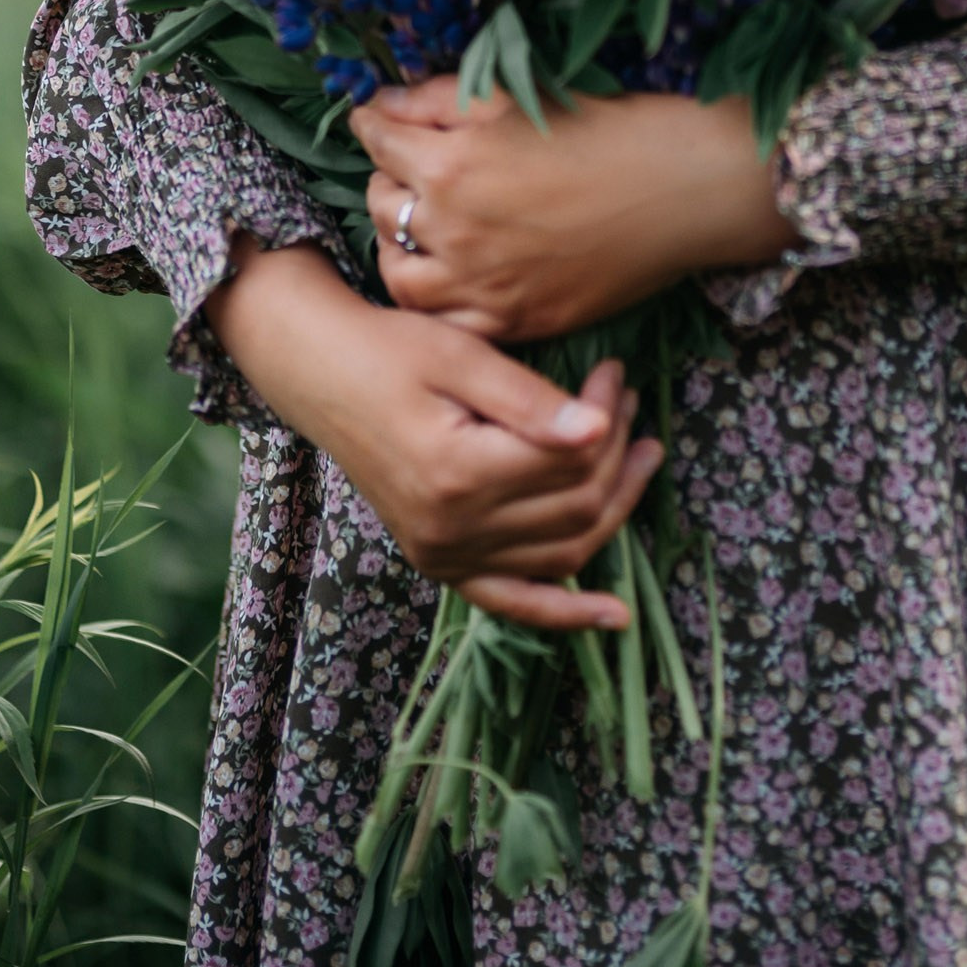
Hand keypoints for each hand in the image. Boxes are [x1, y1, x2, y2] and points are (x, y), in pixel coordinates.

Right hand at [203, 241, 658, 629]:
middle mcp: (452, 531)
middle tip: (627, 398)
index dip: (607, 417)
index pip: (570, 459)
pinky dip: (565, 612)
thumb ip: (529, 400)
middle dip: (617, 451)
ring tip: (642, 453)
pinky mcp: (441, 563)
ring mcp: (444, 556)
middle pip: (576, 506)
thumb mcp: (460, 355)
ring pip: (562, 551)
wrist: (324, 376)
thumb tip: (598, 431)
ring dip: (614, 508)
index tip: (615, 374)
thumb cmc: (390, 350)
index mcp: (459, 475)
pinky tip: (614, 615)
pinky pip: (513, 601)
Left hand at [351, 76, 797, 338]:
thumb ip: (438, 99)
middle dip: (388, 179)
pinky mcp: (516, 321)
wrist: (684, 190)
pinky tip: (450, 278)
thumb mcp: (516, 95)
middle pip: (381, 206)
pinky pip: (448, 325)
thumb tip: (382, 105)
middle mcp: (453, 232)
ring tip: (418, 227)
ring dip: (397, 246)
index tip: (378, 120)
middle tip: (408, 167)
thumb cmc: (609, 129)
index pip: (378, 142)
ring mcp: (482, 286)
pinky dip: (437, 304)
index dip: (375, 124)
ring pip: (399, 276)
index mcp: (450, 165)